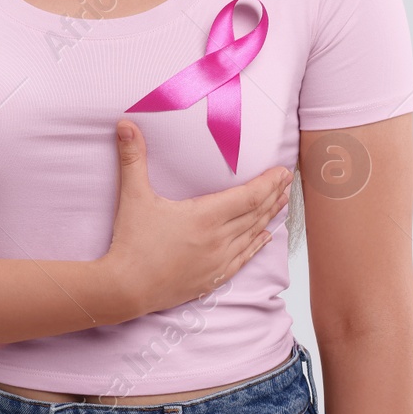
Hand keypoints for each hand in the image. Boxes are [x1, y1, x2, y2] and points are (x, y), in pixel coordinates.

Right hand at [101, 119, 291, 317]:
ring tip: (281, 202)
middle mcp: (218, 239)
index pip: (248, 197)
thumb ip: (132, 159)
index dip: (268, 183)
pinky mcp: (212, 278)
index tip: (283, 171)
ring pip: (252, 235)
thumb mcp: (132, 196)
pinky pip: (243, 258)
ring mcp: (218, 261)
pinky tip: (265, 237)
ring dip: (269, 217)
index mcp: (204, 217)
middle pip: (255, 214)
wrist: (126, 288)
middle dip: (273, 195)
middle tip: (287, 181)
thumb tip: (125, 125)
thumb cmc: (131, 243)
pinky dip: (257, 245)